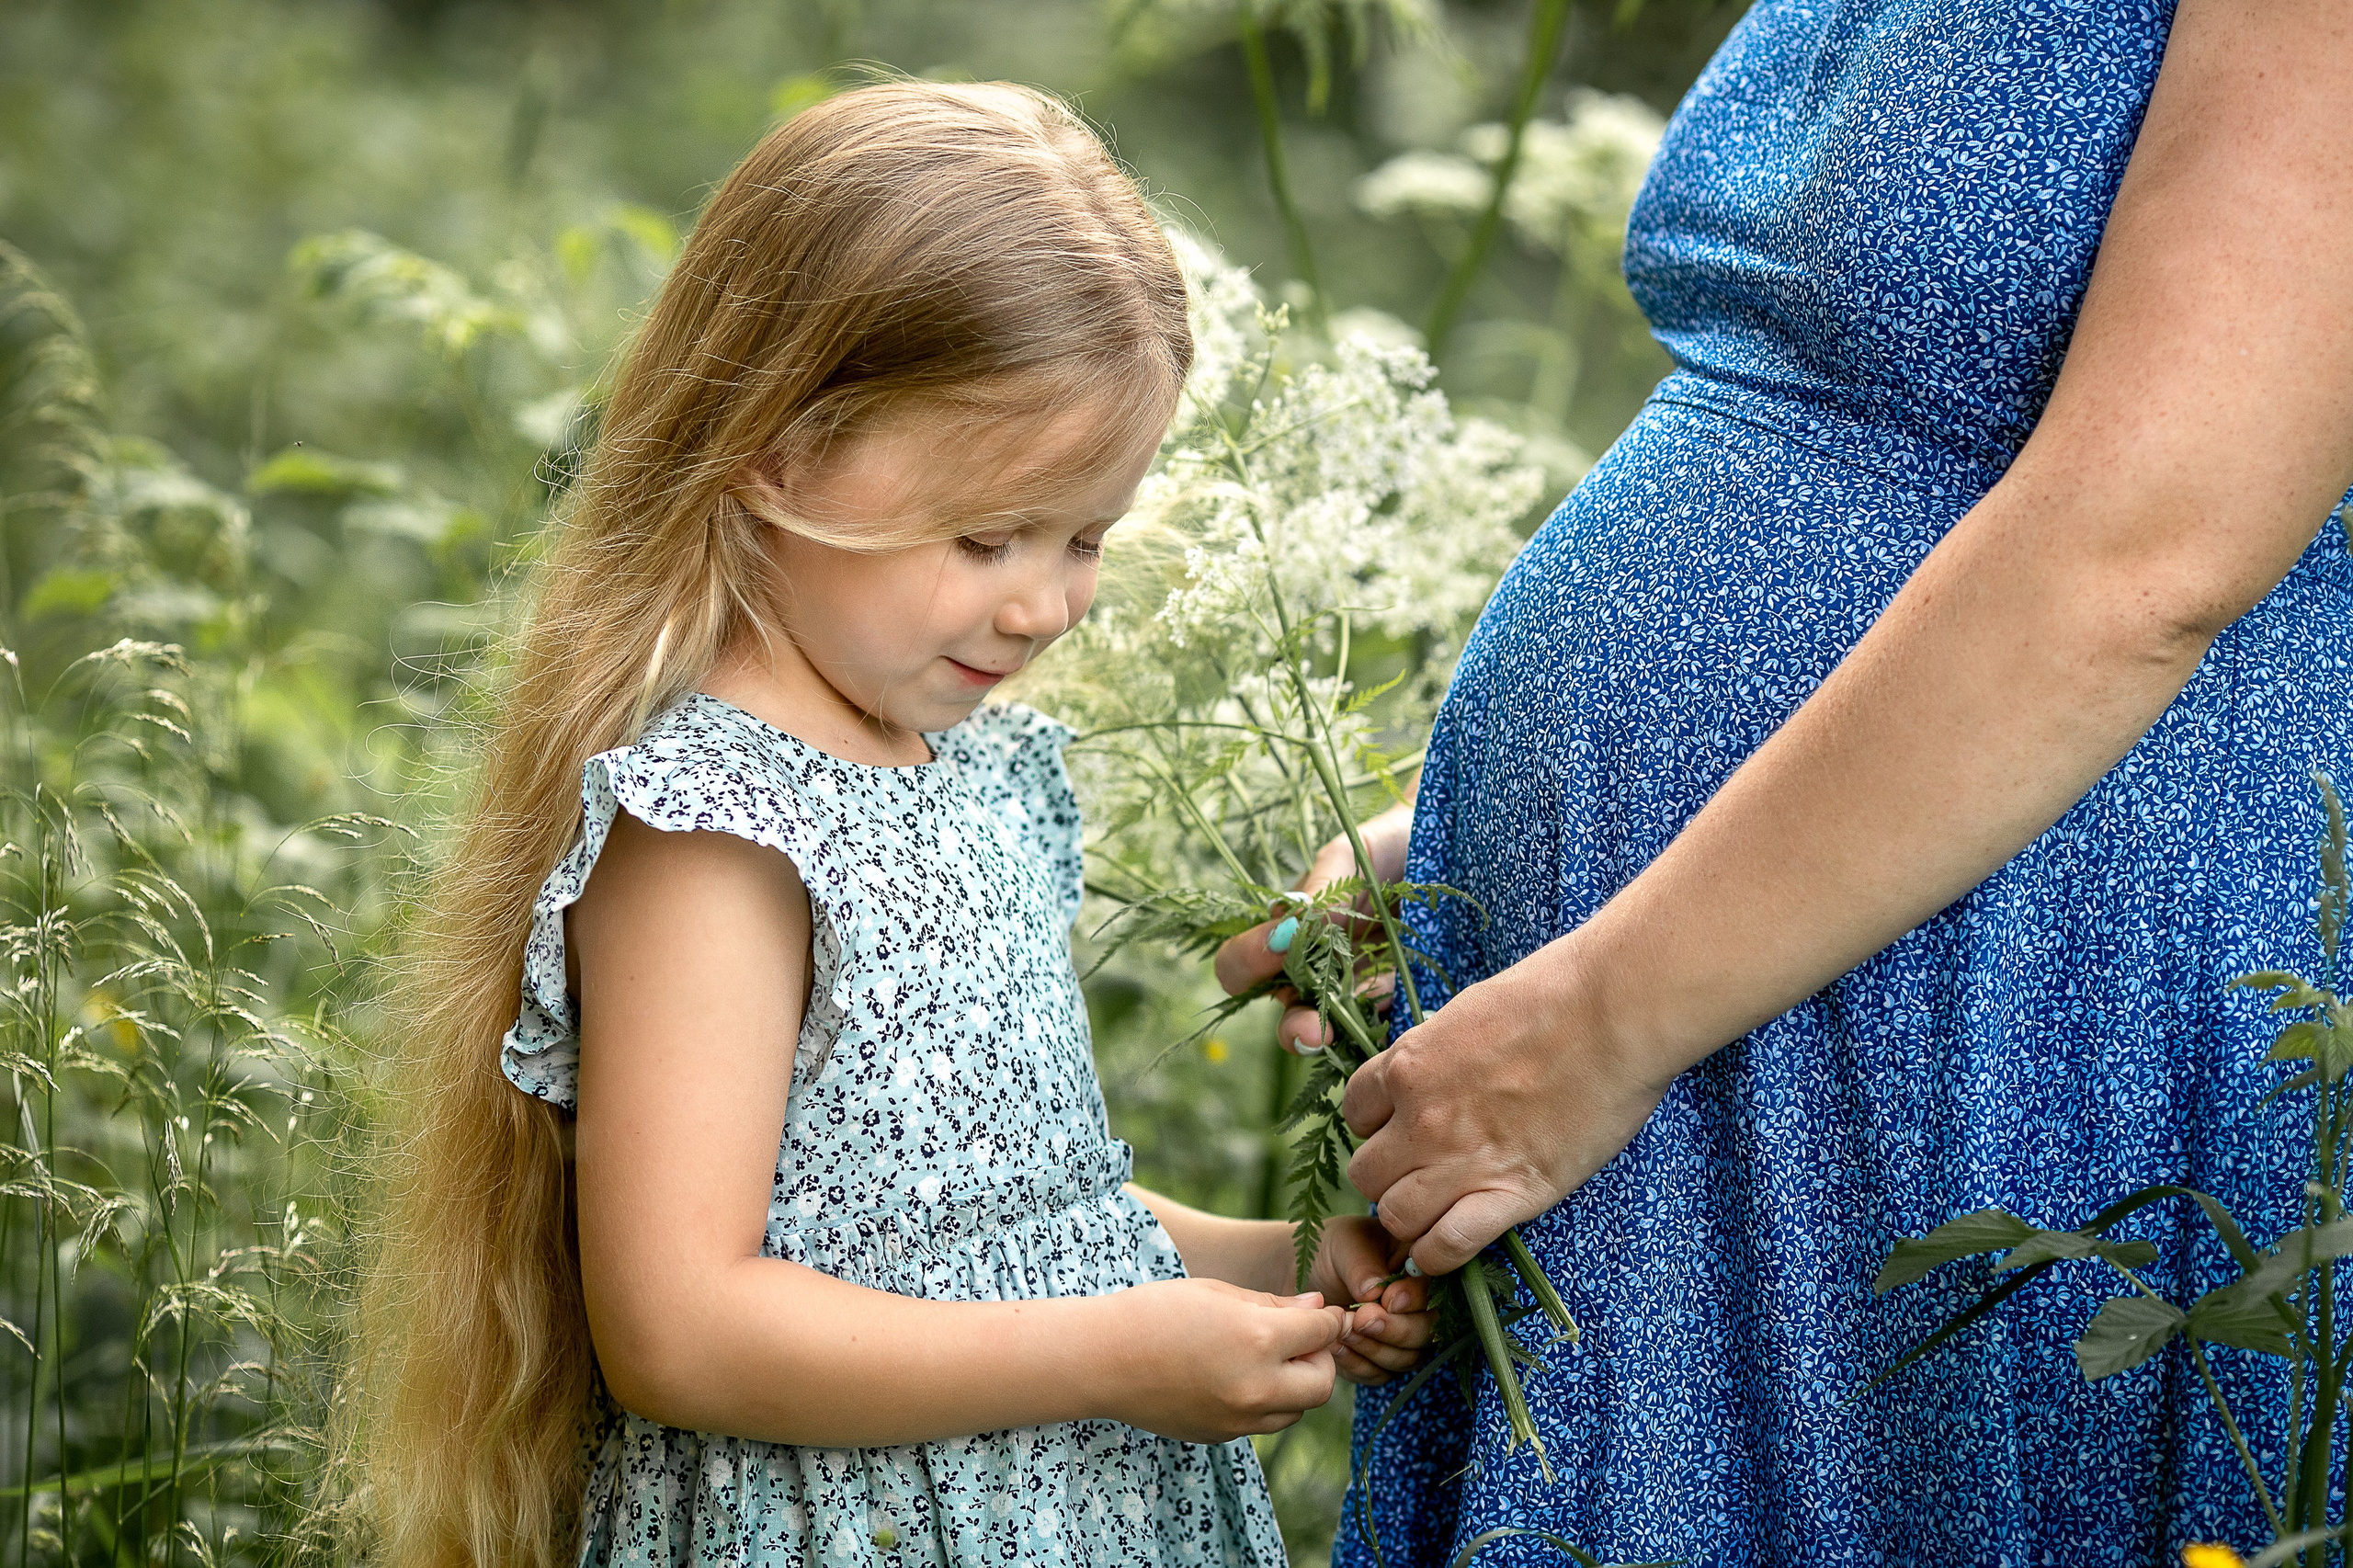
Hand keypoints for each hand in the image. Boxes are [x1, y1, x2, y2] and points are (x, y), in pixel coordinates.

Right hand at [1095, 1278, 1348, 1441]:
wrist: (1102, 1359)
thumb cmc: (1157, 1312)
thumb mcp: (1218, 1294)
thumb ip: (1274, 1306)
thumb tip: (1318, 1311)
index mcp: (1258, 1340)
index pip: (1322, 1333)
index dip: (1328, 1320)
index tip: (1323, 1314)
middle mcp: (1256, 1387)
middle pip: (1322, 1384)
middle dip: (1319, 1360)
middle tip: (1297, 1341)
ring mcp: (1238, 1419)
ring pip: (1296, 1410)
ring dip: (1293, 1385)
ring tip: (1263, 1359)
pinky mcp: (1221, 1436)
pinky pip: (1263, 1423)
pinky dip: (1264, 1403)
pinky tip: (1235, 1378)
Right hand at [1213, 797, 1415, 1053]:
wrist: (1458, 847)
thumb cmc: (1389, 845)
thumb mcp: (1352, 855)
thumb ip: (1322, 887)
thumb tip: (1287, 924)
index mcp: (1291, 937)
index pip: (1244, 965)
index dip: (1248, 961)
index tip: (1276, 945)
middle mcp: (1319, 973)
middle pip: (1290, 1014)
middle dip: (1295, 1026)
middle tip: (1312, 1028)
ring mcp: (1363, 992)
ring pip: (1339, 1033)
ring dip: (1339, 1041)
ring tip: (1341, 1040)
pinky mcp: (1406, 1004)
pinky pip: (1390, 1031)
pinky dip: (1386, 1037)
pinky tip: (1394, 1033)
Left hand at [1306, 1216, 1436, 1384]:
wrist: (1303, 1274)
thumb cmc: (1330, 1250)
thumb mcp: (1345, 1245)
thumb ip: (1363, 1265)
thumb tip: (1375, 1292)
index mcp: (1421, 1269)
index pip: (1435, 1291)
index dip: (1416, 1300)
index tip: (1387, 1299)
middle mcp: (1421, 1307)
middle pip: (1427, 1332)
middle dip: (1395, 1330)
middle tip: (1362, 1319)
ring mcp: (1403, 1337)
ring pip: (1407, 1358)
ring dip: (1374, 1348)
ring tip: (1342, 1329)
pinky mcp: (1381, 1360)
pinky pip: (1380, 1374)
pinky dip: (1358, 1364)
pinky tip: (1336, 1346)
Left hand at [1341, 946, 1669, 1275]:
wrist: (1614, 1013)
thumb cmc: (1555, 993)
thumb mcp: (1470, 1010)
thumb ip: (1439, 1049)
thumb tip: (1435, 1064)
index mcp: (1409, 1064)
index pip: (1355, 1112)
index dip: (1378, 1124)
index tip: (1403, 1127)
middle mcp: (1421, 1117)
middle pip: (1365, 1173)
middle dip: (1387, 1176)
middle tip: (1420, 1173)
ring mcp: (1462, 1160)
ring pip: (1394, 1216)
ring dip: (1409, 1219)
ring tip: (1434, 1212)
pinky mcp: (1510, 1194)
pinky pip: (1445, 1247)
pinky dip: (1438, 1255)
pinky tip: (1449, 1246)